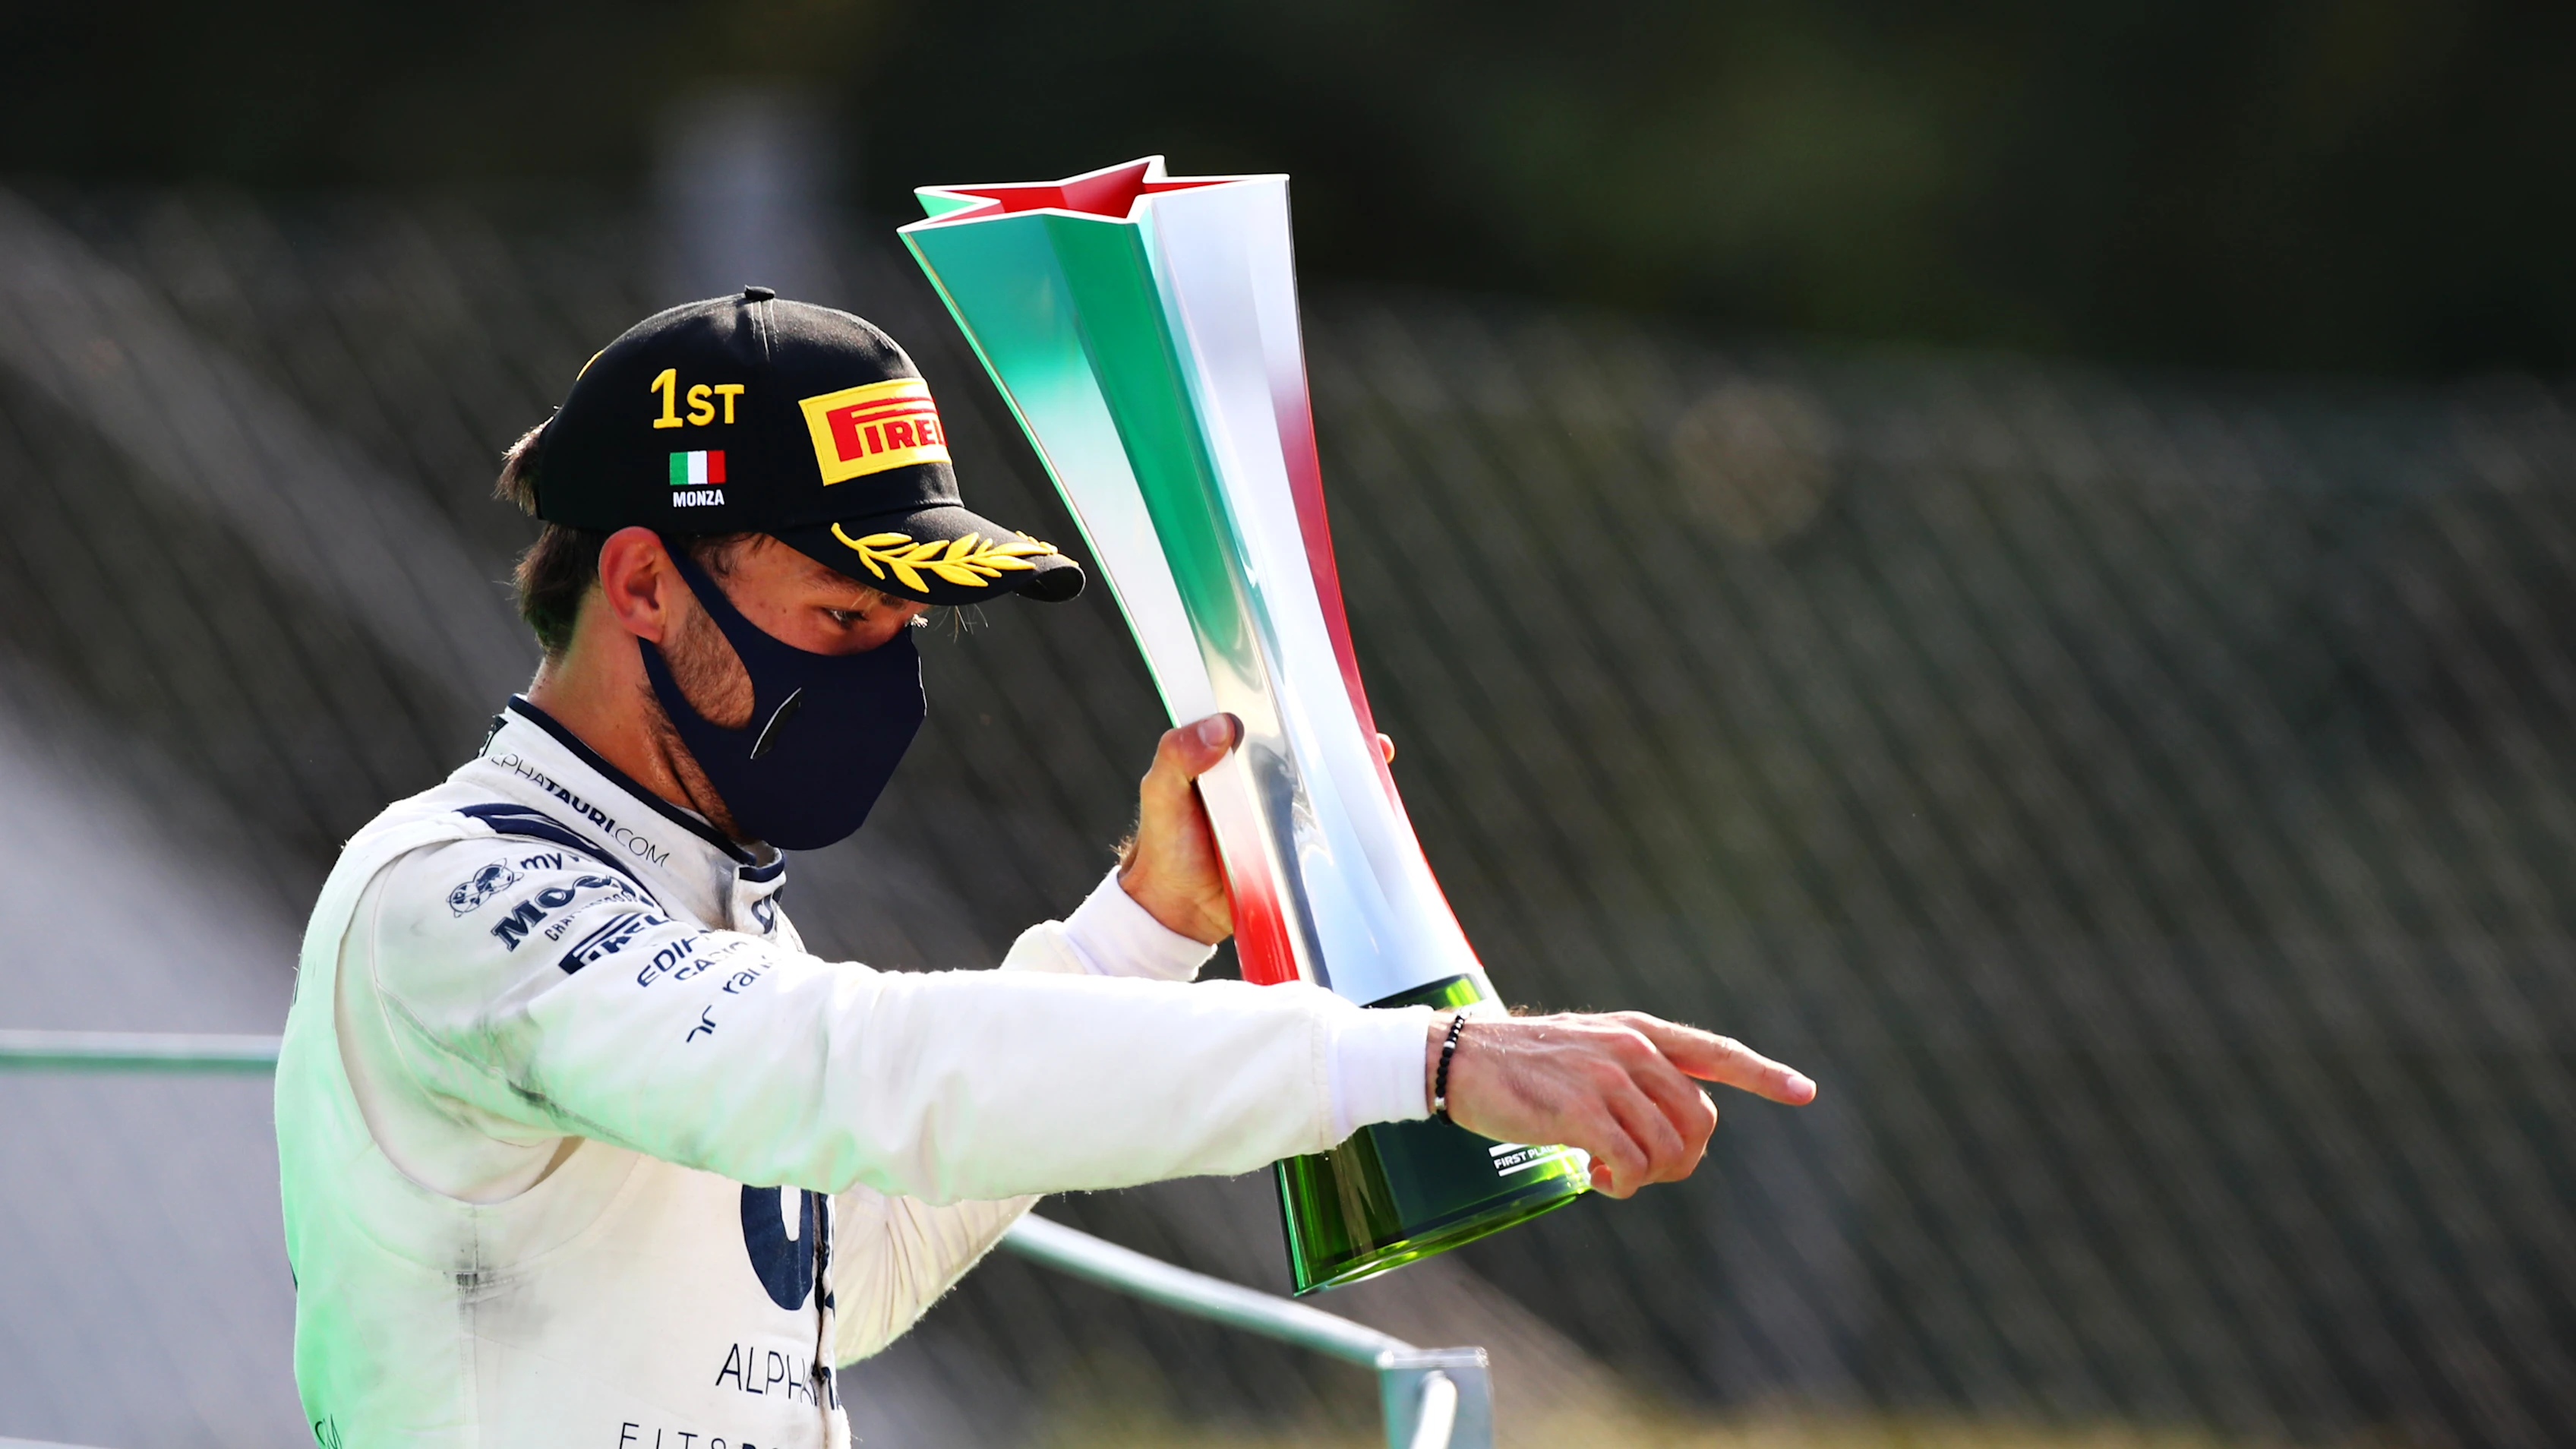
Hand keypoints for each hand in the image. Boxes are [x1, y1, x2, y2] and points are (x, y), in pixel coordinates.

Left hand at [1118, 718, 1396, 943]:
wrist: (1179, 910)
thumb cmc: (1165, 844)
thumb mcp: (1160, 792)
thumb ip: (1177, 755)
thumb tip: (1222, 725)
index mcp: (1229, 754)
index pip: (1266, 716)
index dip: (1294, 701)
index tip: (1321, 691)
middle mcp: (1261, 777)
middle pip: (1305, 748)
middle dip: (1339, 735)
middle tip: (1367, 732)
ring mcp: (1282, 811)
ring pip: (1323, 785)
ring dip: (1352, 773)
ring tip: (1378, 759)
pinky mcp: (1295, 845)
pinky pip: (1326, 827)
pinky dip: (1349, 817)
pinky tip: (1374, 810)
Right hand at [1431, 1011, 1815, 1197]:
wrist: (1460, 1058)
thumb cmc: (1525, 1066)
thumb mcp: (1590, 1051)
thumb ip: (1636, 1076)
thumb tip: (1675, 1129)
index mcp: (1640, 1032)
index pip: (1715, 1051)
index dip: (1764, 1074)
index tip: (1804, 1091)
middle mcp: (1632, 1049)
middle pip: (1699, 1121)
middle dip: (1680, 1160)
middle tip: (1639, 1170)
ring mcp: (1607, 1078)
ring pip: (1666, 1150)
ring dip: (1644, 1177)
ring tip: (1607, 1172)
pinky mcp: (1579, 1111)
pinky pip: (1630, 1165)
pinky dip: (1619, 1184)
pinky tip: (1593, 1176)